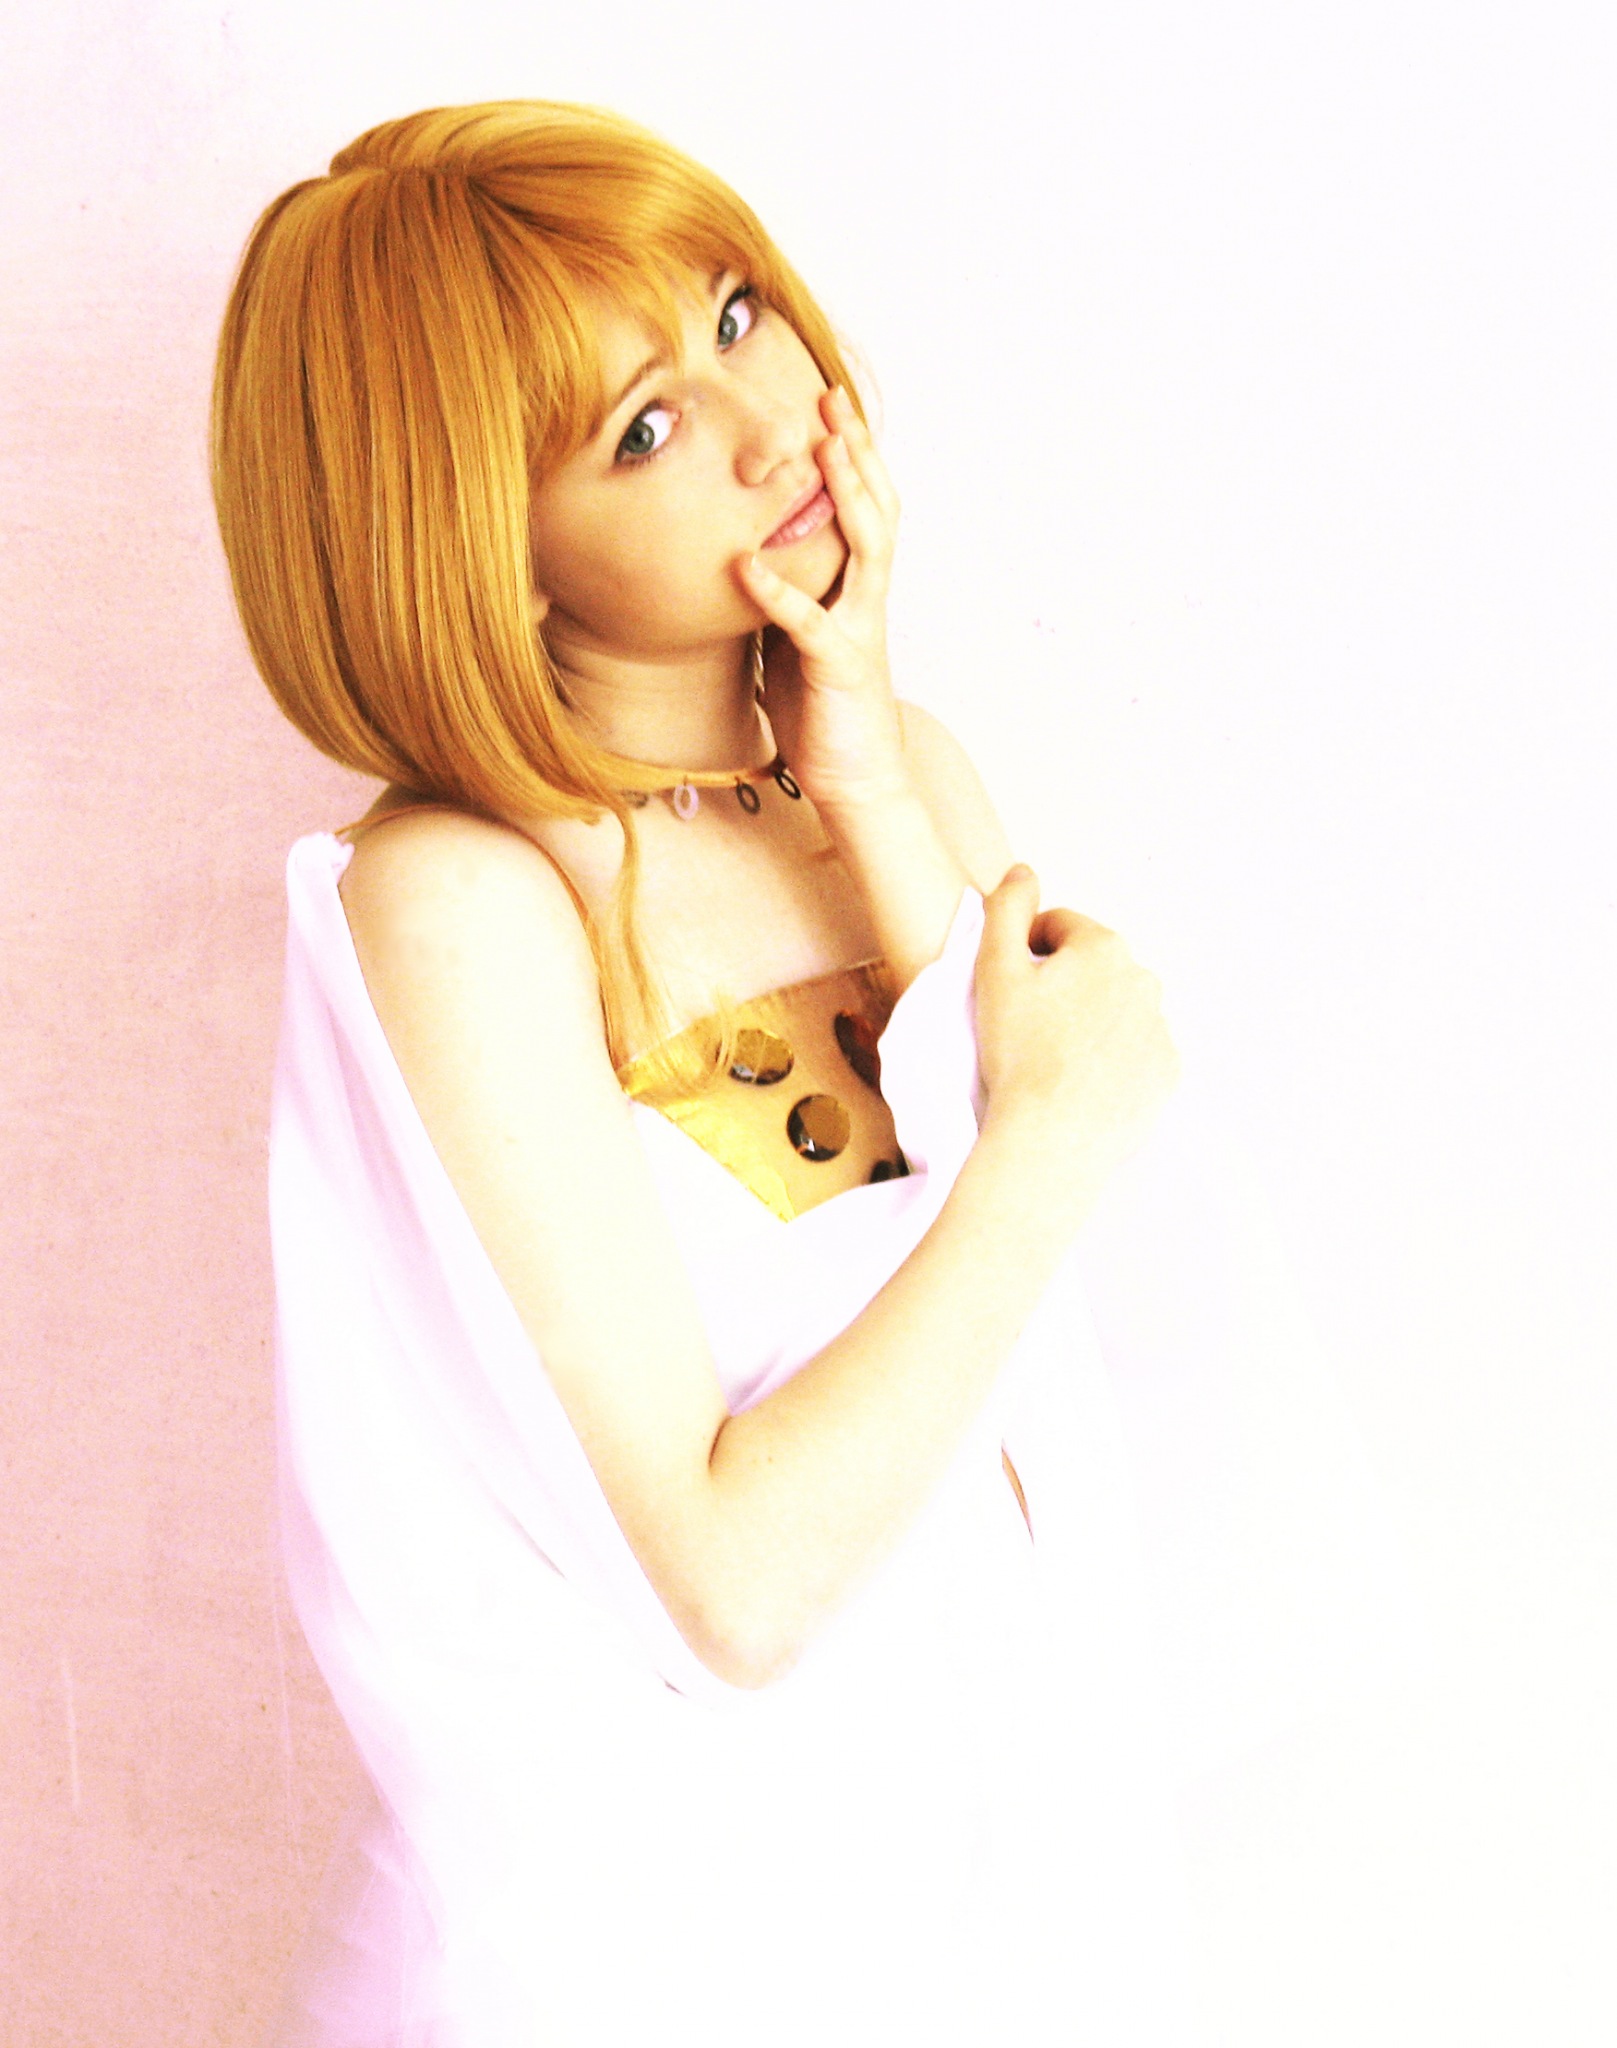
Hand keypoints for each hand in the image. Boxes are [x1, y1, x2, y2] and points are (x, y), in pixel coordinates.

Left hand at [733, 386, 907, 814]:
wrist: (856, 781)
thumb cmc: (823, 714)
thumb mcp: (792, 643)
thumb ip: (781, 600)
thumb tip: (744, 560)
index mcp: (857, 592)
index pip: (865, 509)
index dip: (852, 457)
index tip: (829, 408)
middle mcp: (867, 601)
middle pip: (878, 508)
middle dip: (858, 452)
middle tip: (833, 398)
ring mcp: (859, 630)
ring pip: (868, 546)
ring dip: (846, 493)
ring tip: (822, 448)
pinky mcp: (839, 666)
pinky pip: (808, 622)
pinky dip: (777, 590)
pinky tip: (746, 563)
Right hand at [973, 866, 1180, 1190]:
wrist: (1051, 1138)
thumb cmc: (1017, 1054)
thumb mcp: (994, 970)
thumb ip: (1006, 909)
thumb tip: (1023, 871)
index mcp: (1103, 947)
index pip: (1060, 927)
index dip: (1027, 950)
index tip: (1010, 986)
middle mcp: (1144, 980)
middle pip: (1094, 967)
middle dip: (1065, 985)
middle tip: (1029, 1025)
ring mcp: (1160, 1028)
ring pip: (1117, 1009)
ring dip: (1091, 1020)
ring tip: (1055, 1057)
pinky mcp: (1167, 1072)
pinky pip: (1137, 1052)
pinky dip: (1113, 1059)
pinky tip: (1082, 1081)